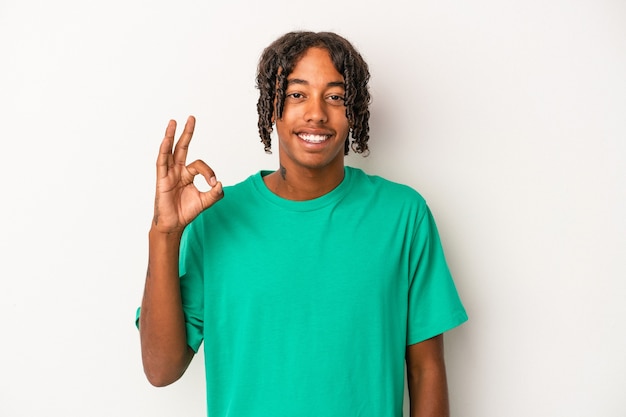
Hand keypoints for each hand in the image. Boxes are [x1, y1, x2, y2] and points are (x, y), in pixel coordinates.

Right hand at [151, 115, 222, 233]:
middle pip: (182, 147)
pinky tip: (166, 139)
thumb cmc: (186, 211)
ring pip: (169, 151)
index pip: (199, 165)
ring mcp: (168, 174)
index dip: (208, 171)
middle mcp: (177, 171)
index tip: (213, 183)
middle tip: (192, 118)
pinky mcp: (162, 179)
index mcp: (187, 174)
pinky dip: (164, 150)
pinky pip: (162, 162)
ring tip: (173, 122)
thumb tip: (220, 183)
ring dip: (171, 136)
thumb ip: (215, 193)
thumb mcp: (206, 201)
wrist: (174, 224)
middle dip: (187, 133)